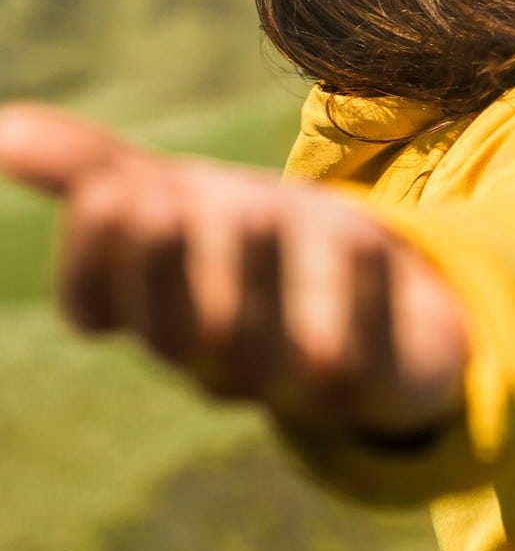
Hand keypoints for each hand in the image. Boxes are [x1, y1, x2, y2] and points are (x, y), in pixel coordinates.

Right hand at [0, 103, 467, 434]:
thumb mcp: (180, 198)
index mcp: (158, 313)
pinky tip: (364, 235)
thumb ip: (94, 171)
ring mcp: (294, 376)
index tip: (113, 189)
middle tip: (161, 198)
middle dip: (164, 268)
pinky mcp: (375, 379)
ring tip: (254, 208)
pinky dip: (361, 296)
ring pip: (261, 350)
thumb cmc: (257, 246)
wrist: (384, 292)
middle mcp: (216, 355)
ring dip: (255, 279)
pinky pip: (363, 356)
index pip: (98, 307)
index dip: (95, 257)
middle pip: (176, 331)